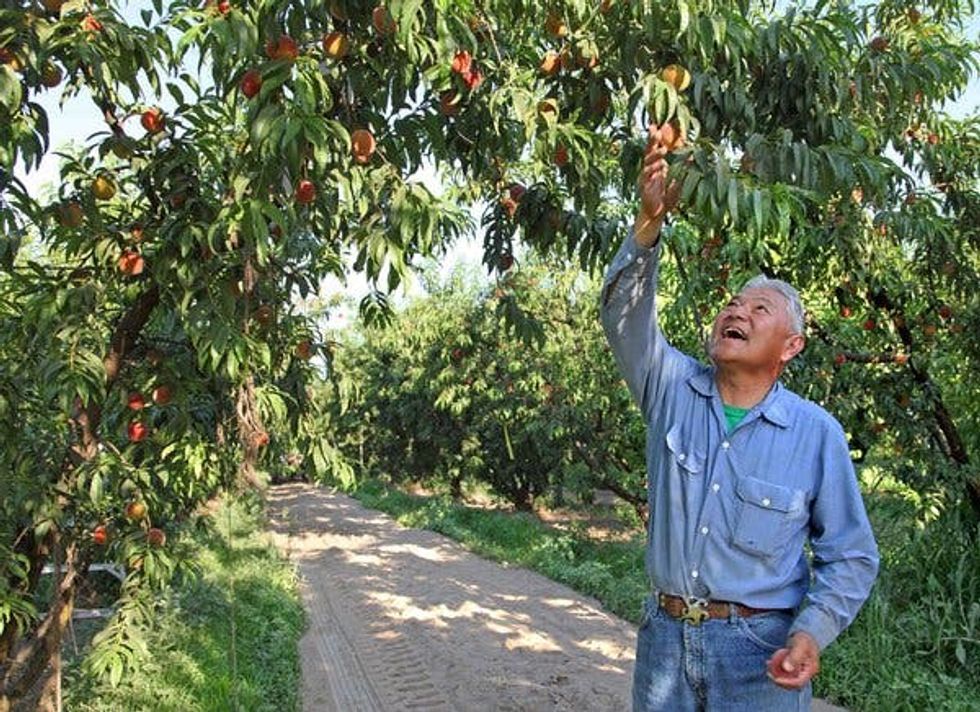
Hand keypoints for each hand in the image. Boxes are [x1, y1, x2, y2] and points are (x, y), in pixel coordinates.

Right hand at [633, 123, 681, 247]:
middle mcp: (650, 168)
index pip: (656, 147)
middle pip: (648, 150)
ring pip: (647, 161)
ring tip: (665, 149)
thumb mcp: (680, 181)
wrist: (657, 214)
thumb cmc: (668, 197)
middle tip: (656, 129)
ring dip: (656, 154)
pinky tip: (660, 165)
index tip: (659, 124)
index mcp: (657, 165)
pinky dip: (653, 169)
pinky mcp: (643, 185)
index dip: (657, 137)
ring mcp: (645, 176)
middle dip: (652, 139)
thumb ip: (685, 168)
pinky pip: (646, 174)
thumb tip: (694, 154)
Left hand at [766, 631, 819, 689]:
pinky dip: (777, 668)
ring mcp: (801, 670)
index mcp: (811, 670)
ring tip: (767, 666)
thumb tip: (786, 668)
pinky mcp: (795, 667)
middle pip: (792, 683)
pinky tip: (769, 662)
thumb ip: (794, 656)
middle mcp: (806, 672)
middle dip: (779, 680)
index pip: (799, 682)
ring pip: (788, 678)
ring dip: (777, 674)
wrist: (805, 633)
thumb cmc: (803, 638)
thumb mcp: (800, 645)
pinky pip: (785, 671)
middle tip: (768, 674)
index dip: (787, 683)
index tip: (775, 679)